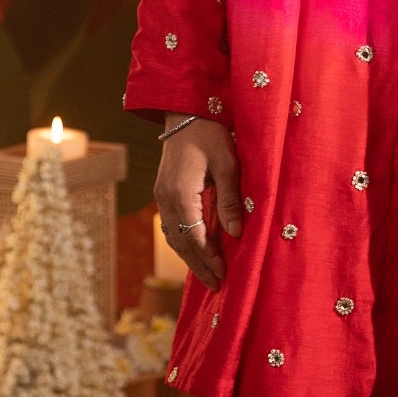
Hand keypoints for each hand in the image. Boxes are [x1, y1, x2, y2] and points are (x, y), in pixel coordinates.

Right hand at [154, 117, 242, 291]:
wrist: (186, 111)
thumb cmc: (212, 134)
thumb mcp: (228, 165)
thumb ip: (230, 200)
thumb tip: (236, 234)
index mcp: (180, 194)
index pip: (194, 238)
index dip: (208, 259)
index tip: (223, 276)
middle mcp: (165, 199)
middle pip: (180, 242)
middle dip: (198, 265)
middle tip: (216, 285)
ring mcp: (161, 195)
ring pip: (173, 235)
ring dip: (189, 255)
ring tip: (207, 273)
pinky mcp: (164, 191)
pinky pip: (171, 224)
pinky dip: (183, 240)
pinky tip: (195, 248)